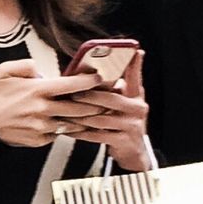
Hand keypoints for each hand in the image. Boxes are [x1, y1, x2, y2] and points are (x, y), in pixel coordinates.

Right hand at [0, 59, 104, 147]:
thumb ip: (25, 65)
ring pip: (73, 123)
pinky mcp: (41, 139)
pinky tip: (72, 124)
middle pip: (80, 108)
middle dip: (96, 105)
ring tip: (95, 114)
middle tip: (104, 100)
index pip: (71, 85)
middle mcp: (43, 109)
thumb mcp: (5, 72)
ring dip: (85, 119)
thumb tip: (39, 67)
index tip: (98, 79)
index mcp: (38, 90)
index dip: (89, 82)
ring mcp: (43, 126)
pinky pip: (59, 134)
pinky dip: (65, 129)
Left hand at [64, 51, 151, 170]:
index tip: (135, 51)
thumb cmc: (125, 124)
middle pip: (111, 99)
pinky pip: (97, 135)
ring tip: (65, 112)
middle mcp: (137, 109)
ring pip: (100, 118)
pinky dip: (81, 133)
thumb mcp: (126, 104)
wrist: (134, 152)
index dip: (135, 64)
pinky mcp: (123, 140)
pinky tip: (70, 129)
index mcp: (137, 97)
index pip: (136, 77)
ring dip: (81, 116)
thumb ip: (117, 89)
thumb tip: (98, 72)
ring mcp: (131, 126)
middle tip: (74, 92)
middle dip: (90, 96)